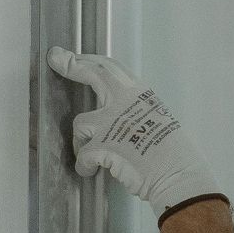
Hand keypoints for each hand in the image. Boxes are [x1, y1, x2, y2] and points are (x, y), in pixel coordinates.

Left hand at [47, 48, 223, 219]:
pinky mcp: (102, 146)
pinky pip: (82, 155)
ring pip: (81, 125)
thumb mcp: (158, 119)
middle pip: (93, 74)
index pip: (111, 69)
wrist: (176, 174)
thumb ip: (135, 112)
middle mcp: (123, 101)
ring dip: (81, 142)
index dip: (90, 61)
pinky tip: (91, 171)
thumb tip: (117, 118)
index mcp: (140, 94)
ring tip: (92, 157)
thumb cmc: (173, 154)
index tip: (74, 57)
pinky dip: (85, 165)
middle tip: (57, 58)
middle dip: (71, 65)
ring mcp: (111, 122)